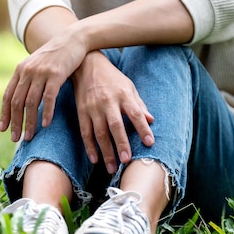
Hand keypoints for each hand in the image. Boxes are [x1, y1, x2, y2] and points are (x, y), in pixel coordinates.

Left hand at [0, 30, 87, 141]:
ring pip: (31, 102)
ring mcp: (41, 72)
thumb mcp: (37, 65)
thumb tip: (20, 100)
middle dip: (15, 122)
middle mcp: (28, 71)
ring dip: (29, 122)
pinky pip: (49, 97)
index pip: (8, 96)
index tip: (3, 129)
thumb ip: (27, 80)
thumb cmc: (56, 57)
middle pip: (17, 102)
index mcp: (20, 70)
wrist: (73, 39)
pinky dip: (46, 112)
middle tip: (16, 139)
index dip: (4, 114)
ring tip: (29, 136)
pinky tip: (45, 125)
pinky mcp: (56, 74)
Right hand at [73, 51, 153, 173]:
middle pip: (115, 126)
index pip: (135, 113)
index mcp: (123, 95)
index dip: (142, 128)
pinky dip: (89, 146)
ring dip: (105, 151)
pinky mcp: (81, 112)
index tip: (149, 143)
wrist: (86, 65)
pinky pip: (85, 132)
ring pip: (99, 133)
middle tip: (126, 160)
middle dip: (121, 143)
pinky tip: (95, 159)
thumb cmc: (111, 78)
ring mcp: (93, 108)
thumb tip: (151, 120)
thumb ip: (139, 104)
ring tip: (112, 168)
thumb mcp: (128, 86)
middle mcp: (108, 102)